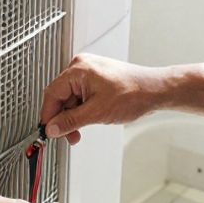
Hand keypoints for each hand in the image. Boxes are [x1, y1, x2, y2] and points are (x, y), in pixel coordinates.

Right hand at [40, 53, 156, 144]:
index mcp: (78, 69)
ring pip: (70, 99)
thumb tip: (52, 128)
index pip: (52, 94)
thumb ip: (70, 121)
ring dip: (73, 116)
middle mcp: (81, 67)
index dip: (48, 115)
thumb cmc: (133, 94)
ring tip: (81, 130)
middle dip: (63, 118)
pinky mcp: (96, 79)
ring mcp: (89, 72)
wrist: (155, 91)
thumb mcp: (97, 113)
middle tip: (68, 135)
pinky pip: (80, 96)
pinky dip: (82, 110)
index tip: (48, 131)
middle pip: (60, 97)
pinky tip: (88, 119)